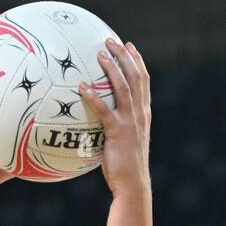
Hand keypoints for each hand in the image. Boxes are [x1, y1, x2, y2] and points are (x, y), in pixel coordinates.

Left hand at [80, 39, 150, 199]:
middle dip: (124, 55)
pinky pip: (104, 110)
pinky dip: (94, 97)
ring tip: (99, 53)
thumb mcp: (125, 142)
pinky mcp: (118, 132)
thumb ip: (117, 127)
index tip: (129, 46)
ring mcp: (130, 121)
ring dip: (112, 67)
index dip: (137, 61)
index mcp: (143, 113)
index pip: (143, 80)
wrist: (133, 184)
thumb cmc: (125, 167)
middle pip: (135, 76)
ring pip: (123, 87)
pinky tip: (82, 87)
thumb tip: (99, 121)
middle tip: (111, 40)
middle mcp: (140, 113)